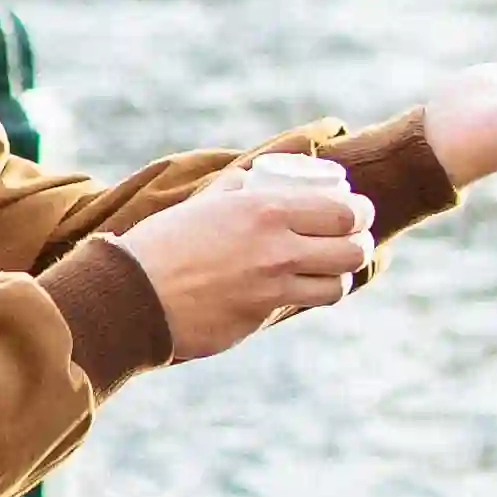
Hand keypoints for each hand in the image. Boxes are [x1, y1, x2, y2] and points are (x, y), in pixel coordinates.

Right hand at [118, 151, 372, 362]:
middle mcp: (278, 247)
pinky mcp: (261, 317)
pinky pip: (300, 305)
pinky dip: (308, 297)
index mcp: (266, 210)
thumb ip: (233, 190)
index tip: (357, 213)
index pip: (342, 212)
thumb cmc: (165, 243)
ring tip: (334, 271)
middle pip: (351, 249)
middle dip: (360, 245)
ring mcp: (272, 286)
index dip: (359, 214)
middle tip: (355, 242)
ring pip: (336, 285)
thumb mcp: (204, 204)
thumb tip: (249, 179)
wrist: (135, 293)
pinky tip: (301, 290)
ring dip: (339, 277)